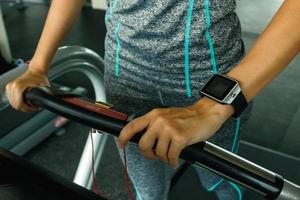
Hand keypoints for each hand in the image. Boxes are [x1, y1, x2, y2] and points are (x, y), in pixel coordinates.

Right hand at [5, 66, 48, 111]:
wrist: (36, 71)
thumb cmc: (40, 78)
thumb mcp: (44, 88)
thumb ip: (43, 96)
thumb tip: (43, 104)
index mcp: (18, 86)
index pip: (19, 104)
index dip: (29, 109)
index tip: (36, 108)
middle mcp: (12, 86)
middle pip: (16, 105)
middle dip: (26, 108)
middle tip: (35, 107)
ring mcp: (10, 86)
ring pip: (13, 103)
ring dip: (22, 106)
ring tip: (31, 105)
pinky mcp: (9, 87)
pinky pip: (12, 99)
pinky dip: (18, 102)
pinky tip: (26, 102)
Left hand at [118, 97, 233, 167]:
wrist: (206, 113)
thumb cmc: (187, 117)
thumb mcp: (166, 115)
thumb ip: (154, 124)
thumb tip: (144, 139)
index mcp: (154, 115)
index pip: (132, 126)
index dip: (123, 137)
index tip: (122, 145)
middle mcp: (159, 121)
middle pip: (143, 145)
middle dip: (149, 154)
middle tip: (155, 155)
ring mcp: (169, 129)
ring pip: (158, 153)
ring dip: (165, 158)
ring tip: (171, 154)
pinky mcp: (179, 137)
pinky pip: (171, 156)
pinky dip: (173, 161)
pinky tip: (176, 159)